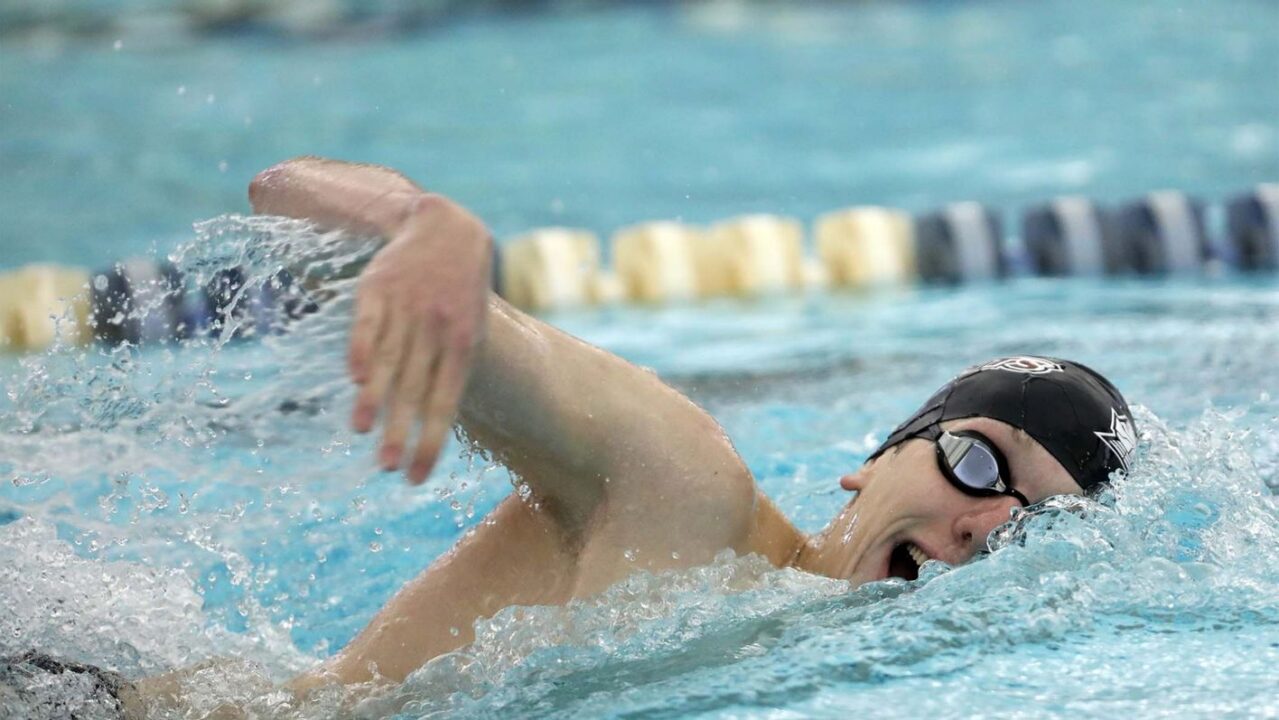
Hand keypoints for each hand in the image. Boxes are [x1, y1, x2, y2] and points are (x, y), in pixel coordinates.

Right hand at [347, 194, 491, 483]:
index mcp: (464, 345)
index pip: (446, 404)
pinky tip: (353, 378)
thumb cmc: (458, 293)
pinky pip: (368, 323)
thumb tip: (429, 422)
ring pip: (389, 359)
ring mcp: (407, 307)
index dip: (430, 441)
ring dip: (376, 397)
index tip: (416, 478)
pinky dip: (361, 349)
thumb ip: (449, 370)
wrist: (445, 228)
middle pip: (416, 388)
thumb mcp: (469, 328)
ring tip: (362, 430)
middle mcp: (436, 329)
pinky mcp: (378, 287)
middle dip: (401, 431)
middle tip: (387, 467)